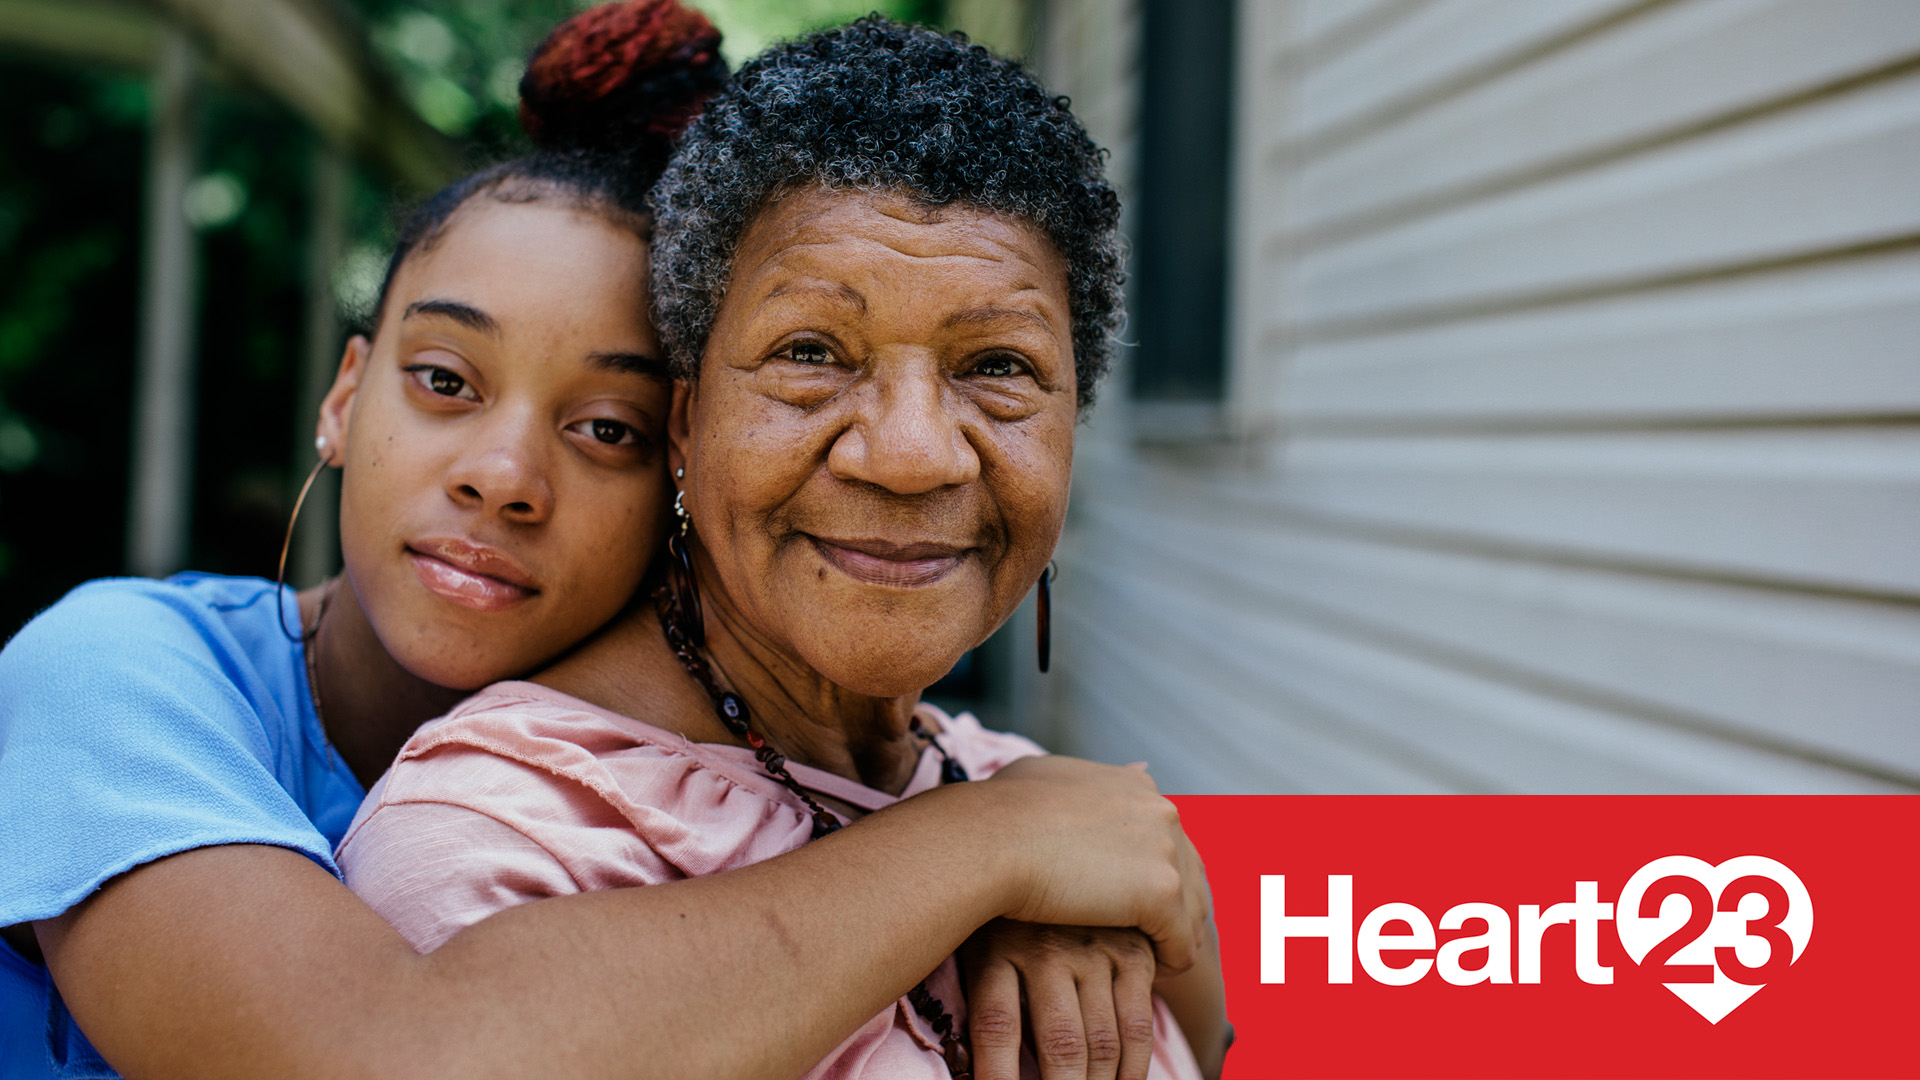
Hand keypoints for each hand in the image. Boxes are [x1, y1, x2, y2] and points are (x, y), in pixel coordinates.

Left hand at [960, 920, 1157, 1079]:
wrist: (1044, 853)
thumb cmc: (999, 920)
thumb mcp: (973, 946)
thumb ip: (981, 1002)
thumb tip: (968, 1072)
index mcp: (997, 949)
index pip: (997, 1028)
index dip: (999, 1078)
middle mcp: (1048, 949)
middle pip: (1061, 1046)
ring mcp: (1095, 949)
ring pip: (1103, 1043)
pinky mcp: (1132, 952)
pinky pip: (1137, 1026)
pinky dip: (1131, 1070)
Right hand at [973, 755, 1209, 974]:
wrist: (988, 840)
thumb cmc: (997, 814)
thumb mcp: (1040, 776)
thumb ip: (1080, 780)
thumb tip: (1130, 770)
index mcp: (1136, 787)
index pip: (1167, 839)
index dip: (1149, 875)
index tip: (1125, 904)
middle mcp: (1160, 810)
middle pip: (1190, 874)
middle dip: (1173, 910)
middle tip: (1147, 942)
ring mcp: (1165, 849)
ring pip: (1192, 912)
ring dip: (1173, 940)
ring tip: (1148, 965)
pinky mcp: (1162, 891)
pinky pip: (1183, 943)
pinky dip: (1170, 963)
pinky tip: (1147, 976)